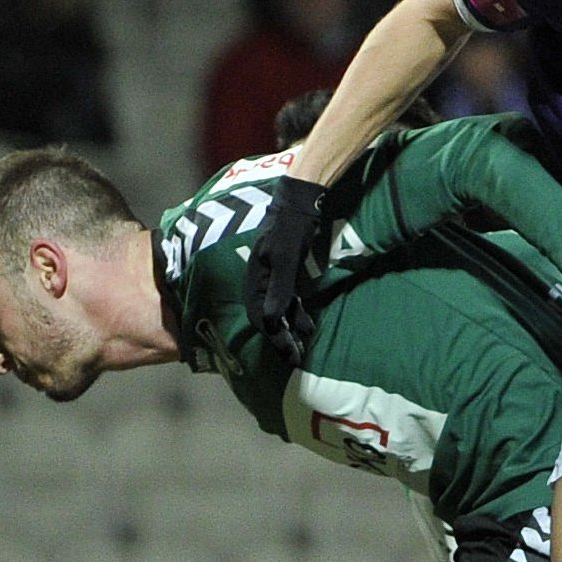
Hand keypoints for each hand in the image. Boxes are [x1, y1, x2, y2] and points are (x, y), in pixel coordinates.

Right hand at [243, 175, 324, 364]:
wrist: (297, 202)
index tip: (290, 356)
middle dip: (281, 339)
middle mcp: (259, 283)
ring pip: (278, 311)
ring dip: (289, 328)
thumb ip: (280, 288)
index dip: (276, 339)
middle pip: (268, 318)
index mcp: (254, 281)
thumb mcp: (286, 258)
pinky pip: (287, 300)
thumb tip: (273, 321)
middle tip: (296, 359)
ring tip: (302, 346)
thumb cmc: (290, 228)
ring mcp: (271, 278)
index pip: (263, 319)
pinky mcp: (283, 273)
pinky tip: (306, 324)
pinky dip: (296, 314)